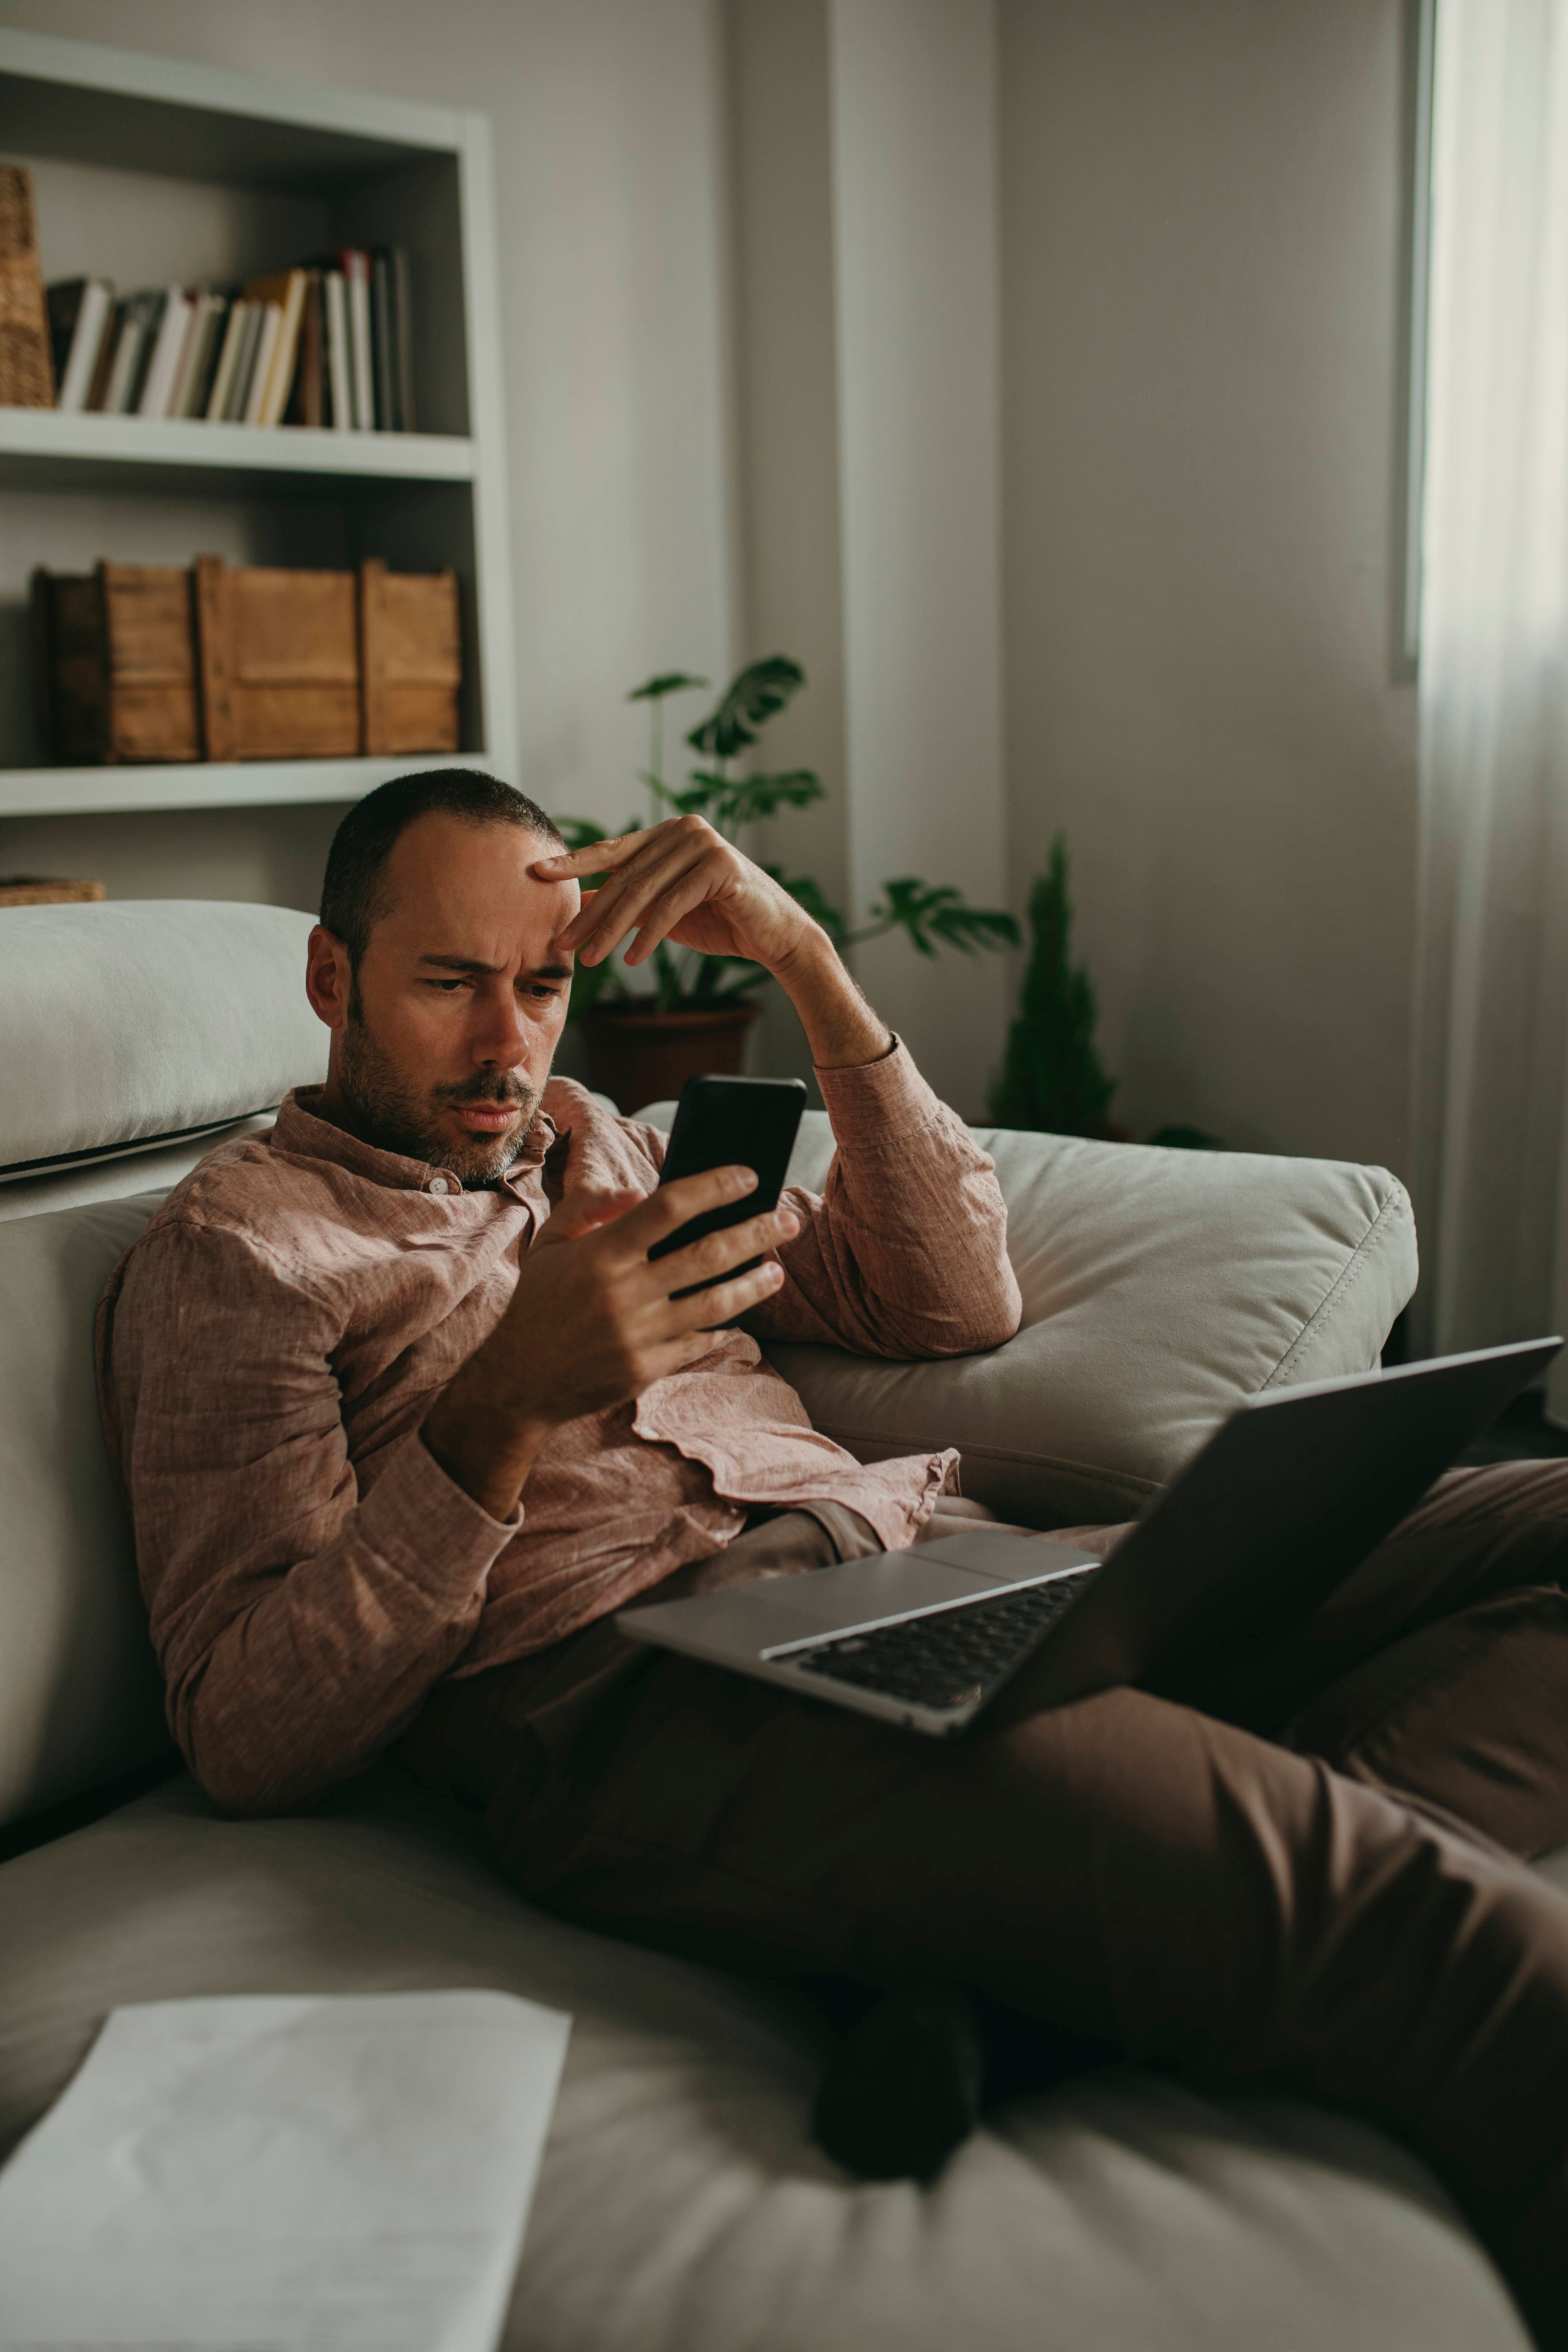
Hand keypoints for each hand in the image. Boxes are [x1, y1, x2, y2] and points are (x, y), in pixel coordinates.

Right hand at [421, 1165, 800, 1518]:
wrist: (519, 1382)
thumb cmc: (538, 1303)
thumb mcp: (549, 1243)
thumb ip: (588, 1207)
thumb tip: (638, 1190)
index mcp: (600, 1254)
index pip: (669, 1208)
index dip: (714, 1187)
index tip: (748, 1176)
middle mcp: (623, 1293)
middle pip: (706, 1253)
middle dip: (755, 1233)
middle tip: (788, 1220)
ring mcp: (638, 1335)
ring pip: (715, 1303)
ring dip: (754, 1283)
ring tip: (778, 1270)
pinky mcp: (646, 1369)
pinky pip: (699, 1342)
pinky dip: (723, 1326)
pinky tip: (739, 1312)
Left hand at [534, 815, 818, 975]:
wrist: (774, 936)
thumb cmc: (720, 920)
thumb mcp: (664, 908)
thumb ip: (629, 898)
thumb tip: (580, 901)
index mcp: (668, 833)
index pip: (612, 849)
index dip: (574, 862)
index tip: (537, 873)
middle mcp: (684, 830)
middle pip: (625, 876)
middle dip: (591, 913)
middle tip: (562, 942)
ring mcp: (705, 844)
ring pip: (644, 891)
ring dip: (613, 929)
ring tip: (590, 959)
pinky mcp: (722, 867)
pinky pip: (673, 904)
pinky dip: (650, 934)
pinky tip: (632, 958)